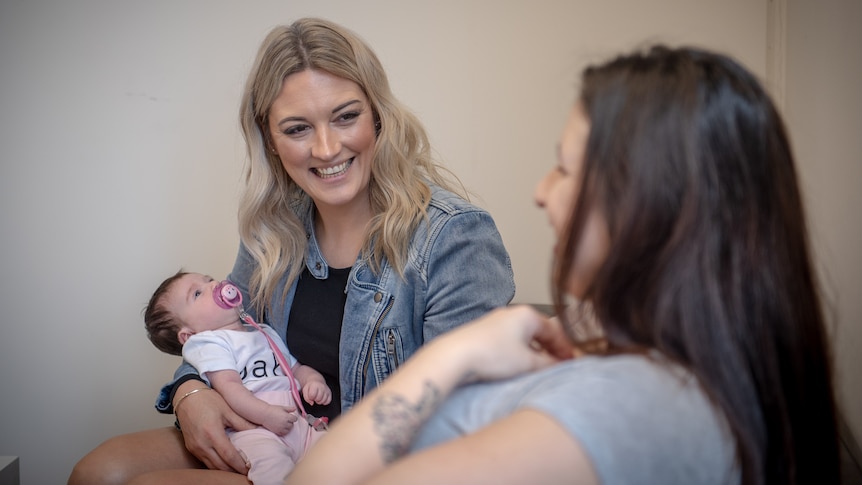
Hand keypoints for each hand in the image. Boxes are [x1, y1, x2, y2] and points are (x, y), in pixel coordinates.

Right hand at [174, 381, 254, 472]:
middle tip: (247, 470)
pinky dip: (216, 465)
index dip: (240, 465)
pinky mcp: (191, 448)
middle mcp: (202, 444)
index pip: (229, 456)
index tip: (250, 468)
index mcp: (212, 433)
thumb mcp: (228, 409)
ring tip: (238, 468)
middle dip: (234, 470)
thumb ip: (243, 423)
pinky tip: (225, 462)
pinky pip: (205, 462)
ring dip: (225, 470)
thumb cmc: (208, 400)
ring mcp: (195, 448)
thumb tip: (258, 432)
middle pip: (220, 466)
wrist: (186, 396)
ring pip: (212, 466)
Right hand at [261, 404, 297, 435]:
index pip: (295, 419)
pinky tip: (281, 427)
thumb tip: (295, 409)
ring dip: (287, 427)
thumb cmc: (273, 409)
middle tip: (286, 419)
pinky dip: (284, 431)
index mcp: (287, 417)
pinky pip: (283, 433)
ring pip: (288, 429)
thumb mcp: (282, 407)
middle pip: (292, 425)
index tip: (290, 416)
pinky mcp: (277, 431)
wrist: (264, 414)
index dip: (293, 417)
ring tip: (284, 423)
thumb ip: (289, 409)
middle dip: (290, 422)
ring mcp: (281, 428)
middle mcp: (284, 423)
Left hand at [302, 380, 332, 404]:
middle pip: (318, 399)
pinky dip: (324, 402)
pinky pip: (328, 401)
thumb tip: (311, 403)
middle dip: (315, 399)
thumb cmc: (311, 386)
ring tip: (318, 397)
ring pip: (323, 401)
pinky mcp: (330, 393)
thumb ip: (306, 397)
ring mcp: (326, 390)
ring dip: (319, 401)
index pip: (312, 395)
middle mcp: (322, 387)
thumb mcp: (305, 390)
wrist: (317, 381)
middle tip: (314, 396)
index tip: (310, 396)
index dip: (310, 397)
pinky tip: (322, 398)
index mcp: (315, 385)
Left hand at [438, 305, 574, 383]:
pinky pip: (510, 341)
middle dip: (550, 350)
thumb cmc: (491, 355)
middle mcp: (512, 314)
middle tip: (558, 367)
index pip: (554, 331)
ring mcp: (497, 322)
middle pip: (539, 332)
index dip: (565, 349)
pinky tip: (518, 366)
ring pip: (524, 337)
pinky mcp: (485, 332)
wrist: (456, 356)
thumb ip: (549, 364)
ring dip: (534, 352)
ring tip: (539, 369)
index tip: (571, 363)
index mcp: (527, 315)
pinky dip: (519, 352)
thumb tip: (560, 365)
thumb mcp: (527, 363)